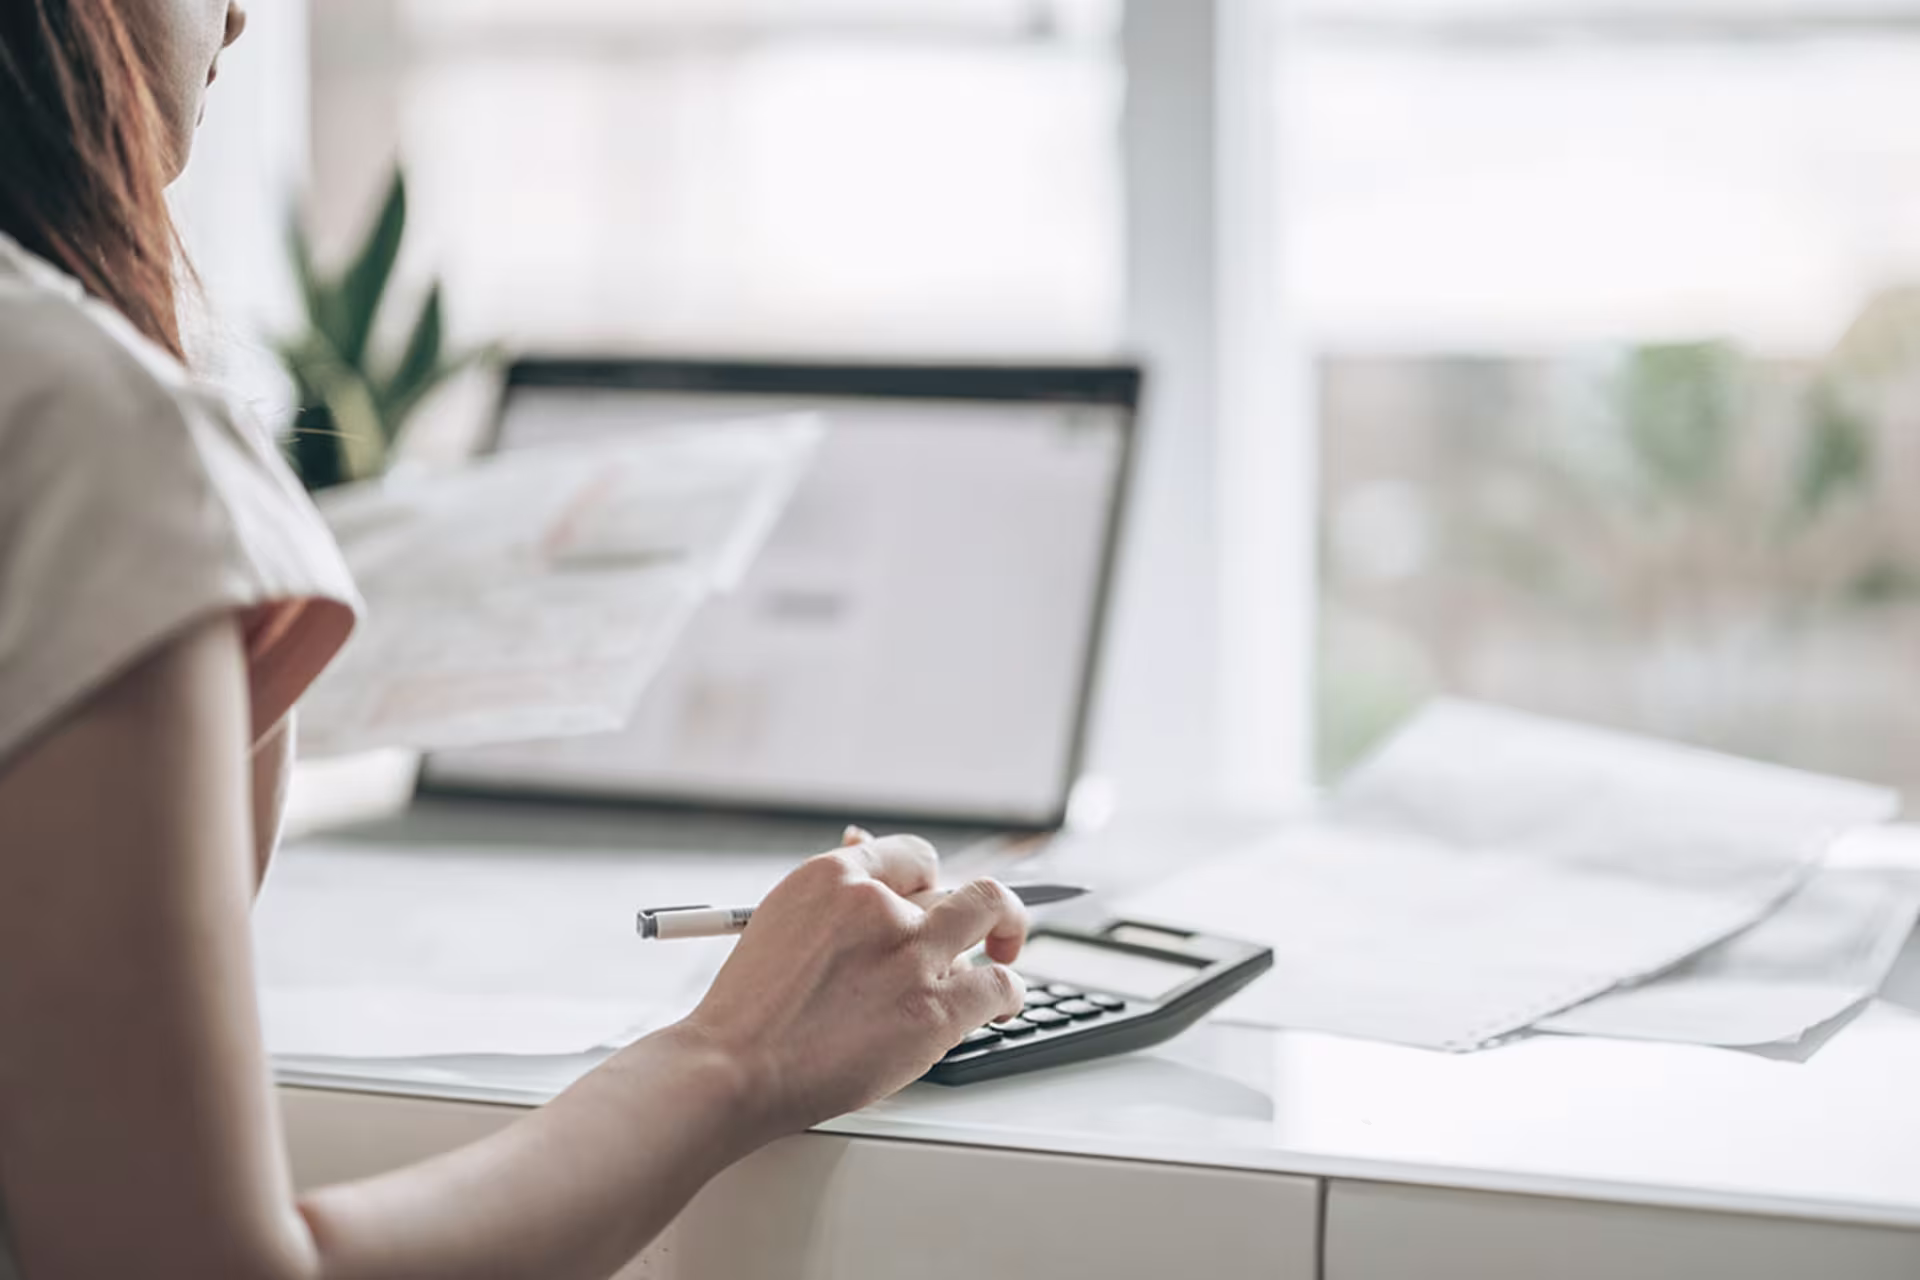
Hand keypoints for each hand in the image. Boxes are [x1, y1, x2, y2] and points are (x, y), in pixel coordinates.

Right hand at [678, 832, 1028, 1135]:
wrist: (732, 1068)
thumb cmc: (749, 1008)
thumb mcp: (780, 920)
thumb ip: (834, 892)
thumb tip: (864, 845)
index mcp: (835, 876)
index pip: (914, 857)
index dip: (931, 882)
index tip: (937, 901)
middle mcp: (879, 906)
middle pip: (959, 885)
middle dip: (978, 908)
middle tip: (989, 928)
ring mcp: (911, 956)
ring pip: (988, 920)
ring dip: (992, 947)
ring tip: (989, 969)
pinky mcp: (934, 1009)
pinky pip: (1001, 983)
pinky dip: (1010, 993)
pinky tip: (1003, 1005)